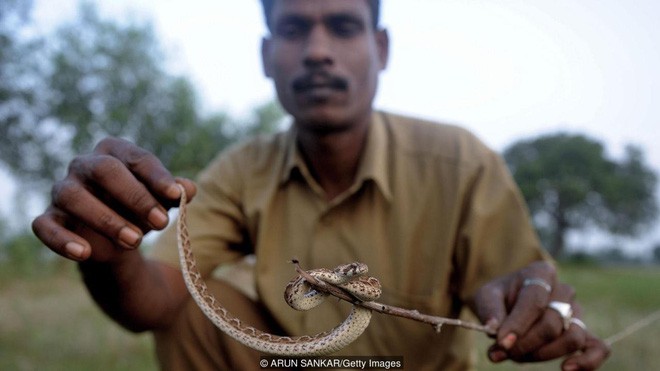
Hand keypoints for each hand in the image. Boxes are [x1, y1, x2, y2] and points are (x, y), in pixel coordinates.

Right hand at [32, 137, 195, 262]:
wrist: (117, 238)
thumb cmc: (141, 209)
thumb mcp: (162, 201)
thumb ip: (174, 193)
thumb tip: (188, 189)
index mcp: (115, 152)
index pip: (136, 158)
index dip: (156, 176)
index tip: (176, 196)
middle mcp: (84, 164)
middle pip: (104, 170)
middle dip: (135, 197)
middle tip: (162, 223)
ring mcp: (63, 190)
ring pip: (74, 197)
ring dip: (106, 220)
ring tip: (135, 242)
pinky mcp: (48, 218)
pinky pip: (44, 226)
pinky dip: (62, 240)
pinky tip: (84, 253)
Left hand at [473, 261, 609, 369]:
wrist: (509, 303)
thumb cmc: (499, 298)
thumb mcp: (486, 296)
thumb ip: (489, 311)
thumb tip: (495, 329)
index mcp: (540, 273)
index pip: (534, 301)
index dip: (518, 325)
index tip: (501, 343)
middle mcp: (563, 290)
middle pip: (551, 323)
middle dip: (525, 343)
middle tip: (500, 352)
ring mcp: (576, 312)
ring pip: (572, 337)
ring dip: (544, 354)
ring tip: (518, 357)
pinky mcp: (584, 332)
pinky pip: (599, 348)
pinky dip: (587, 362)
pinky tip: (566, 369)